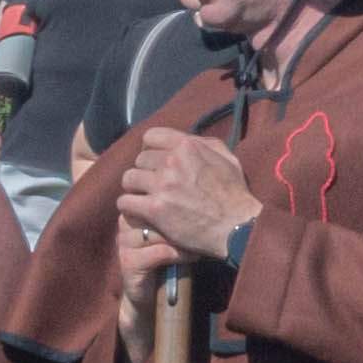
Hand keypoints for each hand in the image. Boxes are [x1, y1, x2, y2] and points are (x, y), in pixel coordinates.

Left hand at [101, 117, 255, 276]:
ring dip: (135, 188)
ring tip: (143, 198)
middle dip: (145, 172)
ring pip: (128, 179)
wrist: (237, 226)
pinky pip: (125, 202)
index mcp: (187, 146)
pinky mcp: (155, 209)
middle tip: (153, 185)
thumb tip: (186, 139)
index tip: (155, 162)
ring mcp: (162, 185)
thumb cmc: (235, 193)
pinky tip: (138, 211)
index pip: (150, 136)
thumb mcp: (226, 158)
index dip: (150, 149)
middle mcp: (172, 161)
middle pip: (139, 160)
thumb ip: (204, 144)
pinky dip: (129, 207)